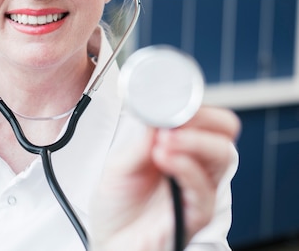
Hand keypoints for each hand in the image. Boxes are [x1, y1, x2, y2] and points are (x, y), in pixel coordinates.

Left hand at [90, 106, 239, 250]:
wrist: (109, 242)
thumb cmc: (116, 205)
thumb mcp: (119, 163)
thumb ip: (139, 141)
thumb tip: (155, 111)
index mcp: (176, 148)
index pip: (203, 118)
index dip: (191, 105)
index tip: (168, 98)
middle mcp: (192, 166)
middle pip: (223, 133)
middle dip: (202, 118)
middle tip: (172, 120)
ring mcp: (196, 189)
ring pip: (222, 156)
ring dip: (194, 140)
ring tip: (164, 140)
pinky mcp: (194, 214)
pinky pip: (204, 189)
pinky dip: (186, 168)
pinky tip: (165, 158)